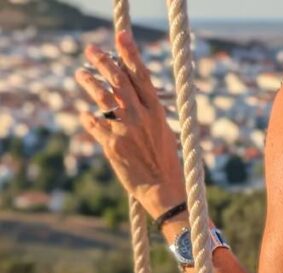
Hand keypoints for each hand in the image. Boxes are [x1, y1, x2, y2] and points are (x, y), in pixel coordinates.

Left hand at [76, 31, 185, 217]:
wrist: (164, 190)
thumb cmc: (166, 163)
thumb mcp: (163, 133)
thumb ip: (147, 114)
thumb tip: (129, 96)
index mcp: (157, 113)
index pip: (142, 76)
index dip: (130, 54)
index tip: (121, 36)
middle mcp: (141, 117)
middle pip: (118, 80)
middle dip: (103, 61)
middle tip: (91, 51)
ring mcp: (125, 130)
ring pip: (102, 96)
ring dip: (89, 82)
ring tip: (81, 74)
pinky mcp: (111, 144)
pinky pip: (93, 122)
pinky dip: (87, 116)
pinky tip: (85, 114)